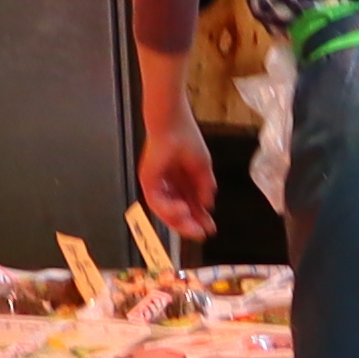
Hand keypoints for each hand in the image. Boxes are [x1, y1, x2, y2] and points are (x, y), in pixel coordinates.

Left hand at [135, 121, 219, 243]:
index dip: (199, 218)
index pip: (189, 205)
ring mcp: (156, 184)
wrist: (172, 123)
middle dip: (189, 224)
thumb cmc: (187, 138)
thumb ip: (205, 186)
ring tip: (193, 227)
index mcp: (181, 180)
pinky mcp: (148, 180)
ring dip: (180, 220)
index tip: (210, 229)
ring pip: (165, 210)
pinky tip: (183, 210)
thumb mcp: (202, 167)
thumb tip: (208, 205)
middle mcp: (167, 185)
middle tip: (202, 235)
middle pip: (177, 211)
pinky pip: (156, 201)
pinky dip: (170, 208)